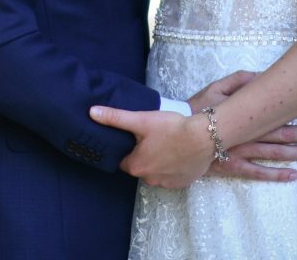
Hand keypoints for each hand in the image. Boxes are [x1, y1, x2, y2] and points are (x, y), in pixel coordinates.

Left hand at [89, 105, 211, 188]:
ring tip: (168, 144)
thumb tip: (91, 112)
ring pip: (156, 172)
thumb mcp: (142, 119)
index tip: (136, 138)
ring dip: (159, 162)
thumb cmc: (172, 128)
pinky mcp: (182, 183)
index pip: (123, 160)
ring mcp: (166, 183)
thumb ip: (115, 118)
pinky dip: (173, 167)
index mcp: (135, 166)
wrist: (205, 137)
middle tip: (154, 137)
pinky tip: (179, 153)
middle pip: (140, 166)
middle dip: (144, 155)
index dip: (129, 148)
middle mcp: (148, 180)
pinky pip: (171, 176)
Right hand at [184, 70, 296, 182]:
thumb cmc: (197, 108)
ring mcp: (240, 152)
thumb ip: (241, 80)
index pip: (278, 111)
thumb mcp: (217, 86)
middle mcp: (247, 133)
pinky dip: (276, 175)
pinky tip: (293, 175)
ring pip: (274, 153)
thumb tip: (263, 77)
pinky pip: (257, 173)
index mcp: (245, 113)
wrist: (176, 133)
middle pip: (281, 133)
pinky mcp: (232, 167)